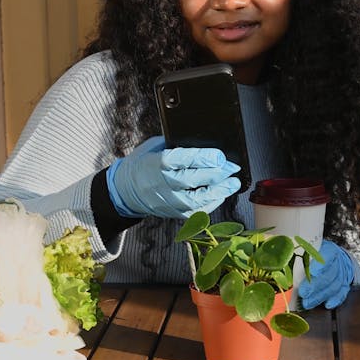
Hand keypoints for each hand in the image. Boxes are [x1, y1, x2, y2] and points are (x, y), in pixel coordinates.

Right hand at [106, 136, 240, 218]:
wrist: (126, 190)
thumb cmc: (144, 163)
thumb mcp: (155, 146)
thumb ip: (177, 145)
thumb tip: (205, 146)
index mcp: (156, 163)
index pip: (182, 160)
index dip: (204, 158)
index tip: (220, 156)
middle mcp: (161, 184)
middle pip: (192, 181)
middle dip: (216, 174)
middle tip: (232, 168)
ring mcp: (167, 202)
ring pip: (196, 201)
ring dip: (218, 192)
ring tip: (233, 183)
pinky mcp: (173, 213)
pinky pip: (196, 212)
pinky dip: (211, 204)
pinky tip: (221, 195)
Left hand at [298, 240, 353, 309]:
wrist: (336, 257)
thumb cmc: (317, 253)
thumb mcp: (308, 248)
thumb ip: (298, 254)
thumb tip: (280, 261)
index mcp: (328, 249)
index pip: (327, 256)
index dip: (320, 265)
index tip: (312, 273)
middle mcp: (338, 261)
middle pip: (328, 274)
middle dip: (315, 286)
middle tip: (303, 294)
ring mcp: (342, 274)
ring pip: (334, 286)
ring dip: (320, 296)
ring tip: (307, 303)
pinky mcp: (344, 285)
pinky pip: (341, 293)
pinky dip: (334, 300)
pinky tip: (327, 304)